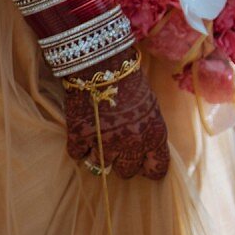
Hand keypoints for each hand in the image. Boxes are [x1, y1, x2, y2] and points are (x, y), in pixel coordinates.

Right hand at [64, 49, 169, 179]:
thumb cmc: (131, 81)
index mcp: (154, 136)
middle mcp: (131, 144)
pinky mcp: (80, 137)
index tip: (142, 164)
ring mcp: (105, 143)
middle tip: (116, 145)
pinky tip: (82, 130)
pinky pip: (77, 154)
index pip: (157, 169)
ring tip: (97, 135)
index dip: (149, 167)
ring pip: (100, 166)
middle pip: (126, 171)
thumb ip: (148, 131)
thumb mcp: (151, 107)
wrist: (102, 63)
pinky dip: (78, 145)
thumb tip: (145, 148)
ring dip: (98, 153)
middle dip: (121, 161)